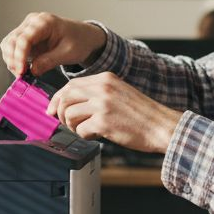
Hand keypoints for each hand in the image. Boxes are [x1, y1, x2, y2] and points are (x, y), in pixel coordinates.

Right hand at [0, 12, 106, 76]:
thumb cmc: (79, 42)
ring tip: (21, 73)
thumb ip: (49, 61)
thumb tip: (32, 70)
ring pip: (8, 44)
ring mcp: (27, 28)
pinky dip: (13, 59)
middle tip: (20, 76)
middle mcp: (32, 22)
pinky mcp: (25, 37)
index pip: (24, 38)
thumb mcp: (68, 53)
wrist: (84, 37)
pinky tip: (22, 68)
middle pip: (12, 40)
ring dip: (10, 60)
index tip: (21, 72)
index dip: (19, 56)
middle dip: (13, 59)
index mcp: (44, 22)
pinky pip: (12, 47)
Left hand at [47, 72, 181, 152]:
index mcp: (106, 78)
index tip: (53, 109)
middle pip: (66, 97)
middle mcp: (103, 88)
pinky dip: (85, 135)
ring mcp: (103, 104)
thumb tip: (69, 103)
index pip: (71, 84)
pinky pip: (80, 129)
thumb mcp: (119, 93)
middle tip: (67, 123)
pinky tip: (97, 135)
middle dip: (60, 112)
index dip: (58, 98)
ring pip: (69, 114)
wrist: (161, 126)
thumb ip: (97, 94)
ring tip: (85, 129)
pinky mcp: (104, 122)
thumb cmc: (142, 115)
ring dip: (72, 126)